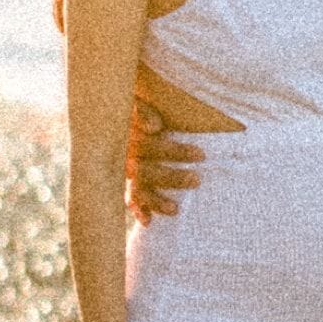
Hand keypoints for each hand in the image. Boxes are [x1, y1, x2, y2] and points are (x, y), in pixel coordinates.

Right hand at [127, 96, 210, 221]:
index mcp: (130, 135)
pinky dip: (138, 210)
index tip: (201, 155)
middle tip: (197, 180)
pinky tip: (149, 221)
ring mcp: (126, 171)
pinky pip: (130, 199)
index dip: (174, 152)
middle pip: (144, 171)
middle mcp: (126, 155)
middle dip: (171, 178)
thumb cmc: (140, 107)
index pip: (149, 146)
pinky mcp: (130, 182)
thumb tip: (154, 128)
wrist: (120, 113)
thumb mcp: (140, 100)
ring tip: (176, 209)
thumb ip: (144, 110)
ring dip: (155, 200)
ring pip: (137, 189)